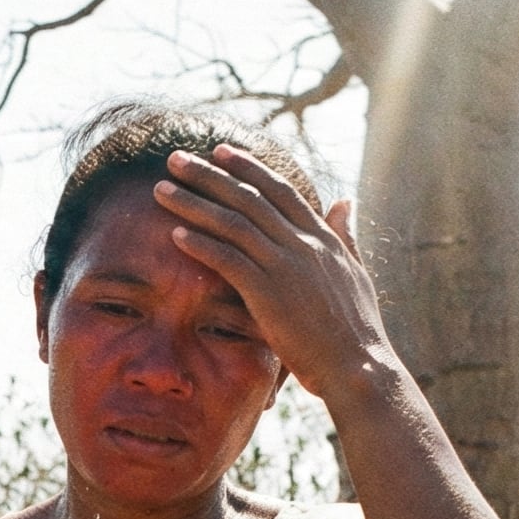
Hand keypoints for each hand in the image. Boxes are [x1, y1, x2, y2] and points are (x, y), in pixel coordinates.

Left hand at [151, 144, 398, 402]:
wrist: (358, 368)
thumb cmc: (357, 330)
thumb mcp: (355, 273)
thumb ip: (344, 235)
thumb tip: (345, 201)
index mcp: (323, 238)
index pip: (280, 190)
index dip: (249, 168)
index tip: (221, 151)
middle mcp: (304, 244)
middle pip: (249, 198)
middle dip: (209, 174)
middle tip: (176, 158)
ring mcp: (286, 266)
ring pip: (232, 223)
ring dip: (193, 203)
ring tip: (160, 190)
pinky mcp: (269, 293)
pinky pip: (228, 260)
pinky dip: (201, 244)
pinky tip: (174, 233)